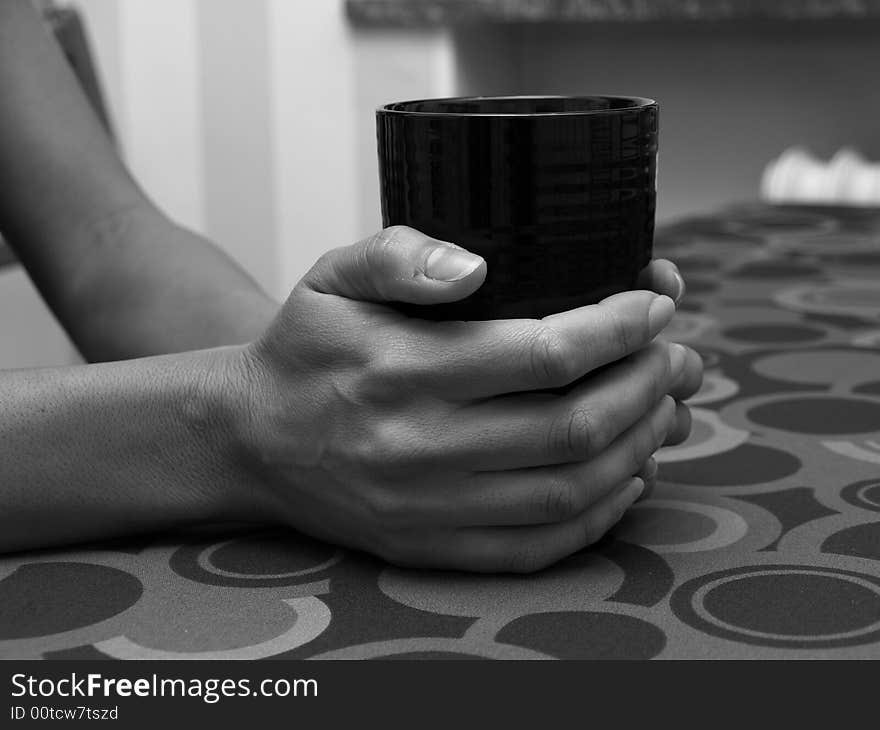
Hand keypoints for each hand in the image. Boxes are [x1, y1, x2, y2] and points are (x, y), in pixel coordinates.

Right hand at [227, 226, 700, 571]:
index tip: (656, 302)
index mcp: (402, 370)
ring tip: (665, 407)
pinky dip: (600, 514)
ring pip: (569, 488)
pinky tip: (628, 475)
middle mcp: (419, 446)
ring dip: (639, 445)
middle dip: (647, 384)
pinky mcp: (431, 548)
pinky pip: (537, 546)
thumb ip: (398, 254)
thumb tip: (477, 266)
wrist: (252, 440)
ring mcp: (427, 507)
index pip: (543, 352)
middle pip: (573, 425)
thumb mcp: (331, 277)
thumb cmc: (305, 349)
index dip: (619, 327)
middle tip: (677, 354)